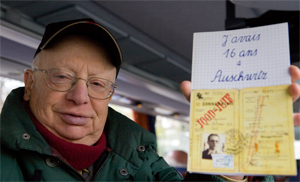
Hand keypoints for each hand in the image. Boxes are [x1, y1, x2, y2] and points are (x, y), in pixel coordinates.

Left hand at [180, 65, 299, 180]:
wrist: (220, 157)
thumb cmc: (214, 128)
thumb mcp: (203, 112)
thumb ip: (195, 98)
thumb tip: (185, 84)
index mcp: (243, 94)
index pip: (258, 78)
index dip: (270, 69)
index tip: (278, 61)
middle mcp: (257, 103)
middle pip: (277, 87)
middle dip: (288, 77)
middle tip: (291, 71)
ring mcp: (265, 118)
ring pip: (284, 104)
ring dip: (293, 94)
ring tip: (293, 89)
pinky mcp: (269, 134)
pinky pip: (286, 127)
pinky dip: (294, 121)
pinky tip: (297, 117)